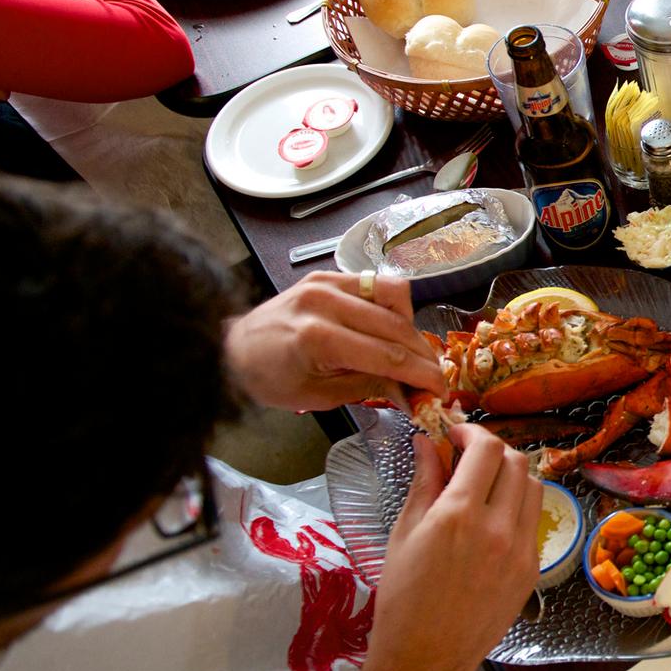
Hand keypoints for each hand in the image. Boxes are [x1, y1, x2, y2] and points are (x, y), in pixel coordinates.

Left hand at [223, 272, 445, 411]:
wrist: (230, 350)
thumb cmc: (269, 380)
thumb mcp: (320, 396)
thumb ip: (369, 387)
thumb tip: (411, 392)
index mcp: (319, 338)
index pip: (389, 356)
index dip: (421, 375)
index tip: (440, 390)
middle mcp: (326, 302)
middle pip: (397, 327)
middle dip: (423, 356)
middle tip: (435, 378)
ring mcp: (327, 282)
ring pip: (394, 295)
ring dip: (411, 326)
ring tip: (411, 353)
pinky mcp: (328, 274)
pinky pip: (376, 283)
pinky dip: (392, 307)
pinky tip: (391, 329)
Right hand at [365, 427, 540, 670]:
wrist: (426, 657)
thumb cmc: (403, 598)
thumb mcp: (404, 533)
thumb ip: (423, 482)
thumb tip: (427, 442)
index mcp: (458, 515)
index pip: (486, 449)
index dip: (472, 431)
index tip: (457, 433)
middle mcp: (498, 528)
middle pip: (516, 462)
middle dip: (493, 450)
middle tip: (469, 456)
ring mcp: (522, 550)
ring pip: (534, 487)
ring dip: (512, 474)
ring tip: (484, 484)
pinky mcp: (532, 569)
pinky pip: (534, 520)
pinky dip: (518, 506)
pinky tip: (494, 517)